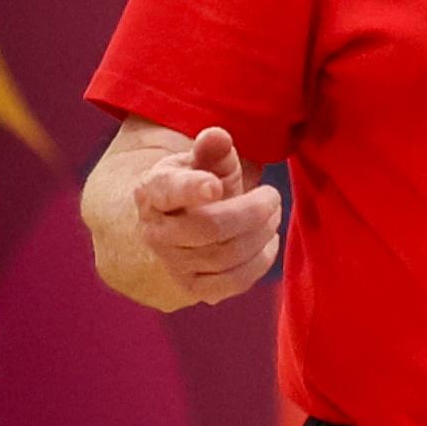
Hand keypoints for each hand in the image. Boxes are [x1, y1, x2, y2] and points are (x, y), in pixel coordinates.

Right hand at [133, 126, 282, 305]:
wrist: (174, 227)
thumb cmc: (197, 185)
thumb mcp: (202, 161)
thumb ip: (213, 148)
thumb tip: (217, 136)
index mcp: (153, 191)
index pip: (169, 190)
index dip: (191, 189)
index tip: (215, 186)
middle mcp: (155, 232)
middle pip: (209, 228)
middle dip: (252, 211)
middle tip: (272, 197)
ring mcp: (171, 264)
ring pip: (225, 256)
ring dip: (260, 234)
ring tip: (272, 215)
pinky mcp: (192, 289)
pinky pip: (232, 282)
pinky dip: (259, 262)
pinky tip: (268, 242)